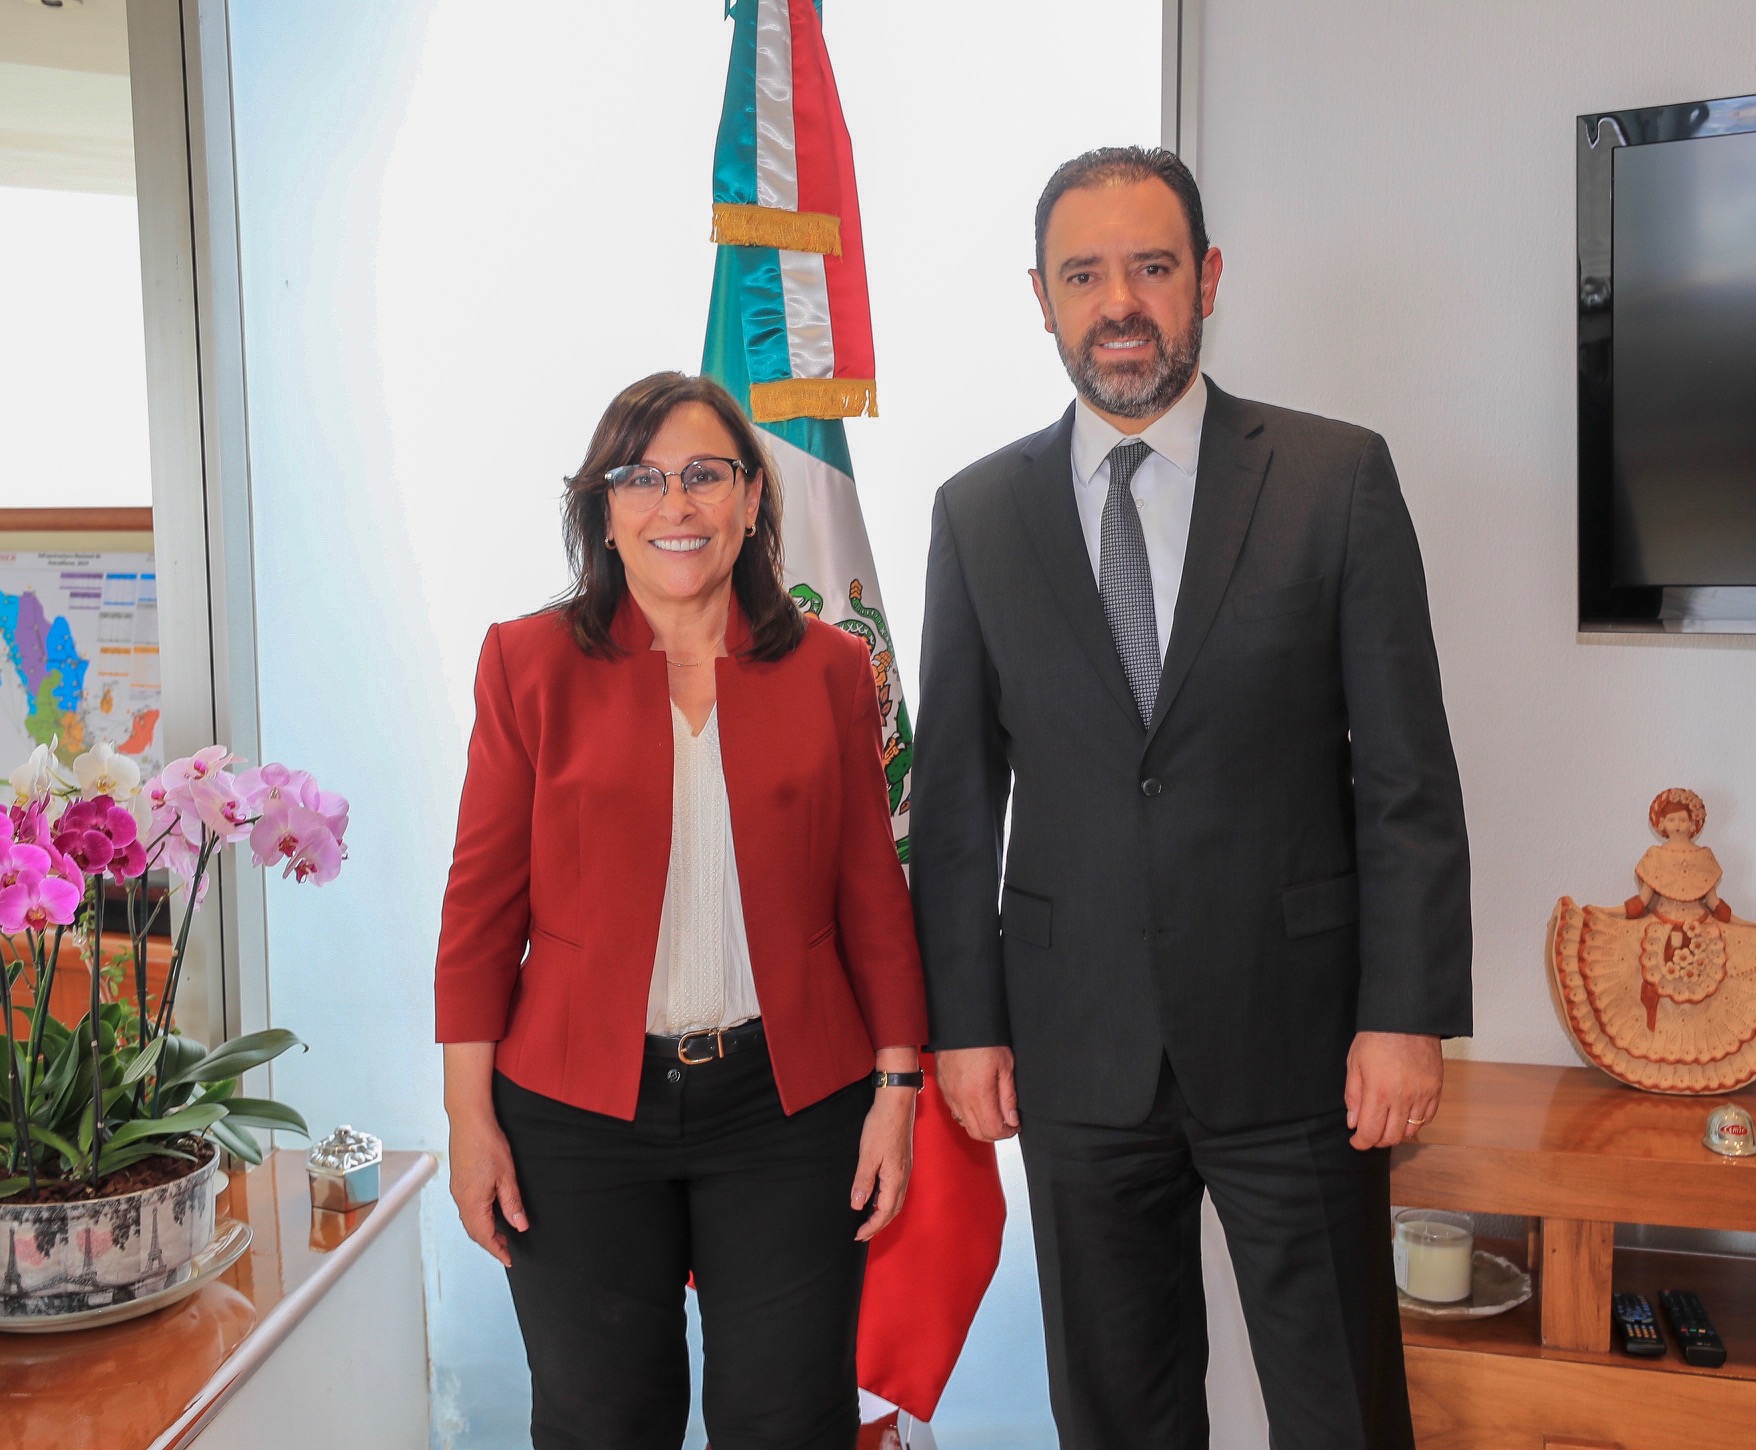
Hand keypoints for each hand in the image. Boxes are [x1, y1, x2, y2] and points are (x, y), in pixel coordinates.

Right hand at [448, 1111, 527, 1266]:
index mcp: (472, 1202)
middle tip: (507, 1249)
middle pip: (474, 1231)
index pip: (484, 1236)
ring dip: (484, 1230)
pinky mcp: (459, 1180)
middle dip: (490, 1243)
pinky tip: (490, 1211)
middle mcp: (460, 1198)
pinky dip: (478, 1217)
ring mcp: (457, 1189)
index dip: (497, 1250)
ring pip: (469, 1219)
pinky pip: (467, 1207)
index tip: (508, 1260)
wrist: (469, 1119)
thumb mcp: (506, 1176)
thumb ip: (512, 1203)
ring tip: (501, 1233)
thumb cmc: (487, 1143)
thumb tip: (519, 1226)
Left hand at [851, 1088, 914, 1241]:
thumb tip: (857, 1206)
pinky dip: (886, 1199)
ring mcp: (905, 1168)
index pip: (884, 1212)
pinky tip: (876, 1195)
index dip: (872, 1226)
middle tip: (862, 1233)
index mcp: (895, 1178)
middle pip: (893, 1210)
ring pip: (896, 1200)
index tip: (858, 1235)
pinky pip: (896, 1189)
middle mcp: (903, 1176)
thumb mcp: (867, 1155)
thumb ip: (863, 1182)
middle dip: (878, 1224)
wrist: (896, 1103)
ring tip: (868, 1219)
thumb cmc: (881, 1126)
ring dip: (883, 1213)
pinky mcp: (902, 1161)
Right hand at [936, 1046, 1018, 1141]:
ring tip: (993, 1112)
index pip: (993, 1130)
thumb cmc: (983, 1040)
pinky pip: (955, 1111)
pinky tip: (978, 1103)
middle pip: (977, 1133)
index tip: (1015, 1125)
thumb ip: (1008, 1097)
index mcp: (978, 1094)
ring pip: (965, 1125)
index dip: (1007, 1133)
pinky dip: (967, 1115)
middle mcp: (961, 1099)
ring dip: (980, 1125)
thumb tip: (1012, 1119)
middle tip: (1007, 1123)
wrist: (960, 1022)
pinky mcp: (943, 1089)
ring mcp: (950, 1095)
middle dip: (995, 1133)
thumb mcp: (1005, 1066)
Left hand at [1345, 1031, 1441, 1150]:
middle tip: (1369, 1133)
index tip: (1356, 1142)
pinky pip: (1427, 1118)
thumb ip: (1353, 1096)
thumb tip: (1353, 1122)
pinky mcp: (1435, 1090)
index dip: (1361, 1143)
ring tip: (1386, 1123)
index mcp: (1379, 1092)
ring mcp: (1422, 1095)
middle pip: (1392, 1137)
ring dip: (1396, 1133)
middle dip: (1377, 1140)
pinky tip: (1404, 1115)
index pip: (1370, 1133)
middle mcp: (1403, 1098)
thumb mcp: (1354, 1063)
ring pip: (1411, 1131)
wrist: (1407, 1019)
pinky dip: (1415, 1123)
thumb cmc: (1377, 1037)